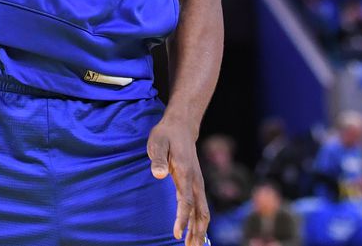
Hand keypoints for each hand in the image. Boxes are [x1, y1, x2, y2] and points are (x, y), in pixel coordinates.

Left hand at [147, 117, 209, 245]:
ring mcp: (198, 184)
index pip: (186, 202)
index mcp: (186, 173)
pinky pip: (201, 207)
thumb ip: (158, 158)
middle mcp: (196, 181)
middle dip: (197, 232)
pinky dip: (199, 222)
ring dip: (200, 230)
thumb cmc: (166, 135)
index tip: (176, 234)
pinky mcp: (196, 185)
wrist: (181, 127)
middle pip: (201, 212)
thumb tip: (158, 174)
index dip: (182, 219)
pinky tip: (193, 232)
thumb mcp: (157, 142)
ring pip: (203, 212)